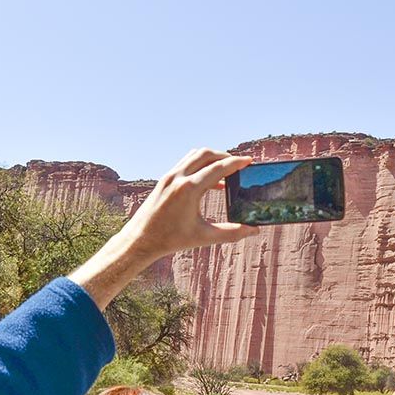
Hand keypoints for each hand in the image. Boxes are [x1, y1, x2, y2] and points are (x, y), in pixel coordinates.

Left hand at [121, 148, 258, 262]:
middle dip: (225, 156)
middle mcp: (178, 177)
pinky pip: (186, 164)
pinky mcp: (164, 179)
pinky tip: (209, 182)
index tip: (249, 160)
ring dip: (211, 159)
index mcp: (189, 189)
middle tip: (238, 164)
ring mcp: (169, 176)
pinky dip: (200, 166)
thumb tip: (253, 231)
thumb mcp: (204, 237)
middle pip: (206, 154)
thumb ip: (231, 233)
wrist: (141, 239)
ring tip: (225, 171)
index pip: (218, 168)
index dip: (236, 163)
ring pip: (194, 155)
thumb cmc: (171, 239)